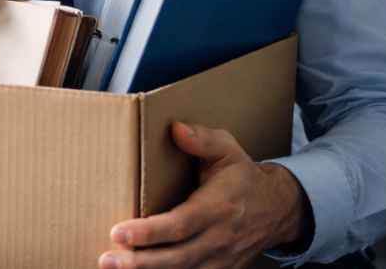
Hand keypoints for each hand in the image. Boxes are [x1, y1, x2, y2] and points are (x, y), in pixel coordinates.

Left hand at [99, 122, 311, 268]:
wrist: (278, 209)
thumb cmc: (243, 177)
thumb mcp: (228, 149)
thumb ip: (203, 139)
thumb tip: (176, 129)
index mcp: (218, 207)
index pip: (181, 224)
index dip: (150, 232)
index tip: (118, 232)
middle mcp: (219, 238)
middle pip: (177, 257)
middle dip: (140, 262)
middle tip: (107, 259)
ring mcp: (221, 259)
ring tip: (112, 268)